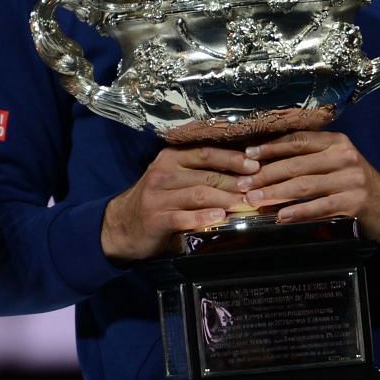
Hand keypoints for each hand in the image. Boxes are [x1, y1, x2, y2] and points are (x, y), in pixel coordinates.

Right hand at [101, 146, 258, 261]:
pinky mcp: (155, 218)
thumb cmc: (156, 200)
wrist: (121, 225)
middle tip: (257, 190)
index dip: (232, 159)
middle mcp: (163, 173)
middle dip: (235, 182)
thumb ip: (199, 174)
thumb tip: (242, 174)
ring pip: (198, 194)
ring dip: (225, 199)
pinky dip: (203, 218)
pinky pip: (183, 217)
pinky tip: (220, 218)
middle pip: (206, 175)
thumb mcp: (173, 179)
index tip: (255, 165)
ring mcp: (157, 196)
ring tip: (245, 204)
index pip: (206, 153)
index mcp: (170, 158)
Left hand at [238, 132, 379, 240]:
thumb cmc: (352, 182)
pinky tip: (281, 217)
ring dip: (276, 193)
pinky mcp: (354, 202)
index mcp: (336, 142)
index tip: (247, 156)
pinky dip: (298, 212)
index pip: (298, 140)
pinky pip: (320, 207)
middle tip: (243, 184)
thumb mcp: (334, 162)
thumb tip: (263, 162)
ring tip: (254, 200)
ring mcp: (351, 179)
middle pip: (297, 164)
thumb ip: (308, 158)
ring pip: (305, 185)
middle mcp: (344, 156)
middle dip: (266, 175)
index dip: (271, 148)